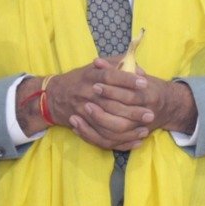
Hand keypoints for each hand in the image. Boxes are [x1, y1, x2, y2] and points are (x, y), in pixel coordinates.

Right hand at [34, 59, 179, 151]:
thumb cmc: (81, 79)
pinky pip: (102, 138)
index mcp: (90, 77)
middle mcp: (86, 94)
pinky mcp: (83, 126)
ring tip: (146, 128)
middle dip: (132, 110)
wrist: (53, 96)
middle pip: (110, 104)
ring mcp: (83, 112)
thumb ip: (118, 64)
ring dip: (128, 128)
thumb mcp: (96, 67)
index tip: (145, 83)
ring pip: (107, 124)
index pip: (110, 77)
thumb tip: (139, 70)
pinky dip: (120, 141)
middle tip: (151, 112)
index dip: (127, 80)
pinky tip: (136, 141)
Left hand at [84, 58, 196, 136]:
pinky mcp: (132, 138)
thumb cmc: (149, 87)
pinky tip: (79, 128)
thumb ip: (119, 67)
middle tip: (84, 103)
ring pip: (116, 132)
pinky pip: (112, 143)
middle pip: (122, 114)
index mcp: (151, 95)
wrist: (169, 107)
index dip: (112, 90)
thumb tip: (97, 62)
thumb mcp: (139, 75)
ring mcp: (140, 128)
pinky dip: (95, 136)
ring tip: (78, 115)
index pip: (130, 95)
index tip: (95, 84)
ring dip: (95, 124)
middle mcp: (147, 113)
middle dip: (102, 108)